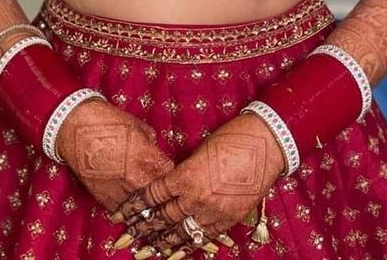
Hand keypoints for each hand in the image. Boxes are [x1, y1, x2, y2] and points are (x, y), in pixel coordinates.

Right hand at [55, 98, 173, 214]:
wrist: (75, 128)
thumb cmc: (107, 122)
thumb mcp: (137, 126)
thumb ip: (151, 142)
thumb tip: (154, 149)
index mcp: (149, 159)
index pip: (173, 177)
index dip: (175, 177)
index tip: (174, 177)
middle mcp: (138, 179)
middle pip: (160, 198)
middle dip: (164, 196)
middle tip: (165, 195)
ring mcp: (121, 192)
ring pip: (142, 211)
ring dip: (147, 208)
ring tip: (150, 209)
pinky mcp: (105, 199)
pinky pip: (123, 212)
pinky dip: (128, 210)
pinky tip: (131, 208)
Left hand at [110, 112, 285, 257]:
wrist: (266, 144)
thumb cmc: (232, 138)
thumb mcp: (201, 150)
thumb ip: (185, 170)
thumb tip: (175, 182)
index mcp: (185, 175)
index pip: (153, 194)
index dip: (135, 206)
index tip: (121, 213)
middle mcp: (195, 197)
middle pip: (163, 217)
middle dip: (142, 228)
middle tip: (125, 238)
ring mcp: (212, 211)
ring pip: (180, 232)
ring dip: (161, 242)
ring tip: (143, 251)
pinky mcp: (228, 219)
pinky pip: (202, 237)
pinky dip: (187, 245)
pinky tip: (175, 252)